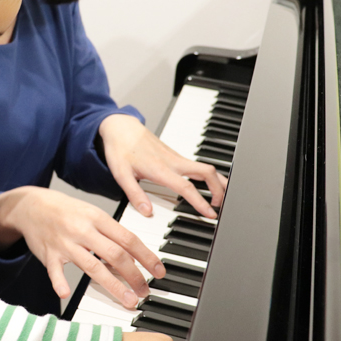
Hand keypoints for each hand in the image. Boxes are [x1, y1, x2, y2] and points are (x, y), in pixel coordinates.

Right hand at [0, 186, 165, 307]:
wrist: (30, 205)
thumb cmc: (65, 211)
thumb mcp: (91, 214)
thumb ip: (110, 234)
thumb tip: (132, 257)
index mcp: (97, 217)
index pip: (128, 238)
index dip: (146, 256)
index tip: (159, 272)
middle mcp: (83, 230)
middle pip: (115, 254)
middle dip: (134, 275)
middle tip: (145, 292)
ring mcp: (65, 243)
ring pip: (92, 266)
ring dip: (113, 285)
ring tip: (128, 300)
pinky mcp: (48, 255)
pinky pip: (55, 271)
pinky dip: (59, 282)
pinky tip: (65, 293)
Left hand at [98, 114, 226, 218]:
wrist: (121, 127)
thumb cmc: (120, 149)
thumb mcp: (121, 174)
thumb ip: (135, 194)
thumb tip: (147, 212)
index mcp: (160, 168)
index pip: (186, 187)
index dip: (200, 201)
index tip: (210, 214)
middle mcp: (173, 161)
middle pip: (207, 172)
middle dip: (219, 189)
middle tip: (219, 207)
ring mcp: (176, 157)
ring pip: (206, 167)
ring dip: (217, 181)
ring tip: (220, 198)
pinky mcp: (176, 156)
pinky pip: (198, 166)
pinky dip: (209, 176)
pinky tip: (209, 185)